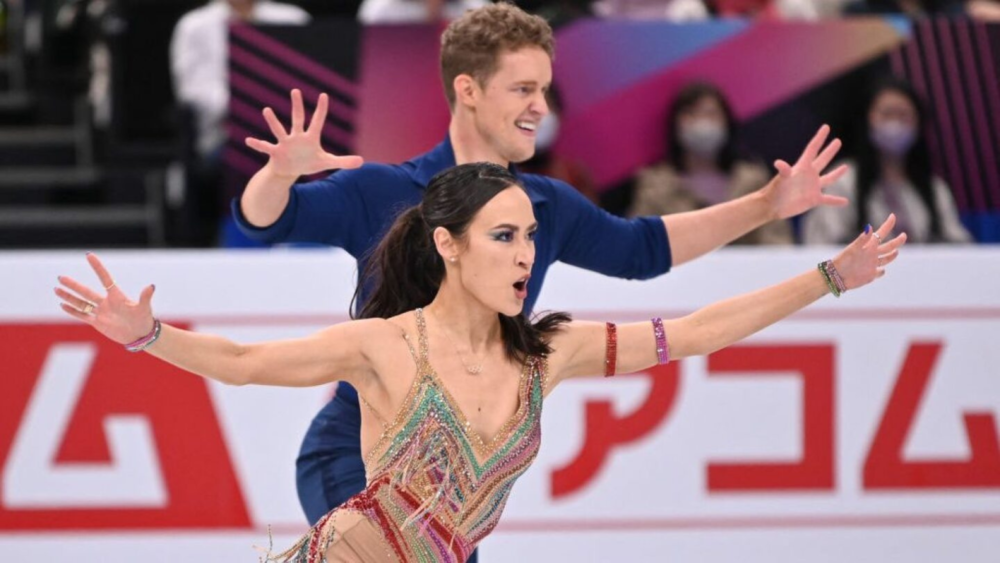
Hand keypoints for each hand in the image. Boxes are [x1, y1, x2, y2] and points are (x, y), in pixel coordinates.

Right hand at [55, 253, 156, 344]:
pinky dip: (73, 311)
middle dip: (73, 285)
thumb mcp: (144, 308)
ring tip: (56, 289)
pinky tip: (62, 305)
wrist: (141, 335)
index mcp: (117, 296)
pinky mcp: (98, 323)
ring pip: (82, 303)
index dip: (97, 267)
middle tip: (60, 277)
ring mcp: (101, 312)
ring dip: (69, 297)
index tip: (89, 255)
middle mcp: (106, 302)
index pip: (104, 278)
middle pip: (86, 292)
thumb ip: (145, 297)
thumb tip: (151, 286)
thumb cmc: (144, 320)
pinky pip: (83, 316)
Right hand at [245, 89, 363, 178]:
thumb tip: (362, 161)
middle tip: (296, 91)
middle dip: (297, 106)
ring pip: (279, 130)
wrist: (290, 170)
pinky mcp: (275, 153)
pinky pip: (265, 147)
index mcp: (310, 138)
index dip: (322, 110)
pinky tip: (248, 141)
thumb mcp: (327, 163)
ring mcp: (285, 143)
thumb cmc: (308, 163)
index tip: (324, 95)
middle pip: (297, 119)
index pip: (318, 121)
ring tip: (266, 110)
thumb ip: (344, 161)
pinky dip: (257, 144)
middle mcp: (297, 137)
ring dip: (273, 121)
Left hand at [763, 125, 849, 219]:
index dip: (819, 137)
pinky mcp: (813, 199)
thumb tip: (778, 163)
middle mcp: (809, 175)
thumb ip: (783, 171)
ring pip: (828, 178)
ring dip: (837, 174)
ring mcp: (812, 187)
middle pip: (822, 160)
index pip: (813, 149)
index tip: (826, 127)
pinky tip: (845, 201)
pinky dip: (836, 200)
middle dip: (830, 150)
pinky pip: (828, 199)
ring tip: (845, 167)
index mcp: (802, 167)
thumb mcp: (780, 180)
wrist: (771, 207)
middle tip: (837, 141)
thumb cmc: (774, 192)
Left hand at [831, 214, 907, 290]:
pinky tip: (883, 270)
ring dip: (891, 255)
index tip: (893, 216)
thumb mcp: (852, 249)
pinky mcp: (870, 275)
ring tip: (896, 251)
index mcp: (868, 246)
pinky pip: (879, 273)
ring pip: (885, 259)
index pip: (881, 234)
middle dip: (896, 241)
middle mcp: (871, 254)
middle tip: (904, 235)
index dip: (887, 225)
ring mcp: (871, 265)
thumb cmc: (842, 262)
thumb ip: (862, 239)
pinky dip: (882, 272)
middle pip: (888, 246)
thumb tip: (869, 226)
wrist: (835, 277)